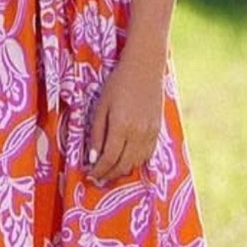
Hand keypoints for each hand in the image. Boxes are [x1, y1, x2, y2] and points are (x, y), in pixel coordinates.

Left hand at [86, 50, 164, 182]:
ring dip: (122, 170)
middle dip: (108, 174)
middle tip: (97, 178)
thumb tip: (92, 158)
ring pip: (136, 162)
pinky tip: (126, 160)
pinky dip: (136, 161)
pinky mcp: (158, 130)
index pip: (109, 158)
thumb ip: (97, 133)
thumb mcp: (101, 106)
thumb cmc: (117, 83)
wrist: (144, 68)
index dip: (98, 170)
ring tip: (109, 171)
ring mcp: (150, 133)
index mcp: (121, 126)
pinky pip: (147, 154)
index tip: (89, 174)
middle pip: (123, 164)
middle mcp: (138, 133)